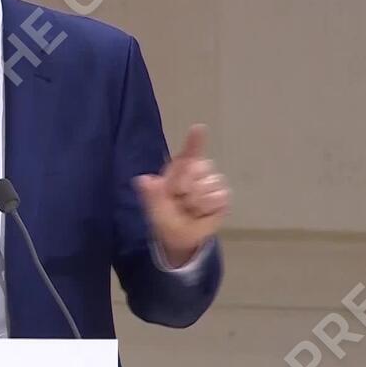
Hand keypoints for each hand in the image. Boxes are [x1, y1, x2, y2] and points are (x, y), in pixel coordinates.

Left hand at [135, 124, 229, 266]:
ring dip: (197, 202)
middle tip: (179, 200)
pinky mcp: (223, 196)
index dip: (195, 141)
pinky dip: (208, 209)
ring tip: (191, 209)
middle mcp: (197, 171)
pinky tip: (202, 213)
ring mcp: (212, 183)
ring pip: (209, 186)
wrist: (180, 238)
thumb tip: (142, 180)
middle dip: (186, 186)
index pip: (189, 153)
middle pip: (199, 168)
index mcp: (178, 169)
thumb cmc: (166, 217)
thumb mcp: (155, 208)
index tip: (199, 128)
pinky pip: (219, 198)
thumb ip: (152, 194)